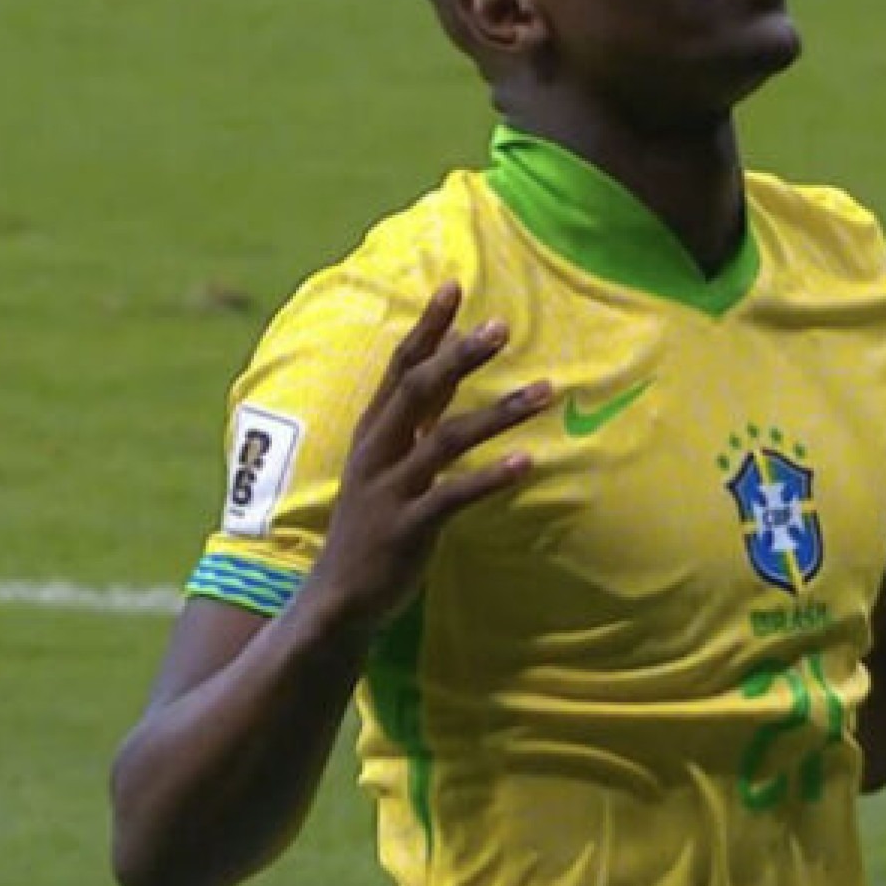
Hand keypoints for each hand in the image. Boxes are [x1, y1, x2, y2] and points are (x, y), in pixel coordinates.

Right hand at [304, 283, 550, 633]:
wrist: (338, 600)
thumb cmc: (373, 525)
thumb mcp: (388, 466)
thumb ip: (415, 423)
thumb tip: (444, 374)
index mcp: (373, 433)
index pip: (400, 367)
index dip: (427, 327)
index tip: (454, 286)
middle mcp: (378, 453)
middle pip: (419, 390)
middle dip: (460, 355)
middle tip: (503, 326)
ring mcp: (391, 490)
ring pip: (446, 438)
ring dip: (499, 411)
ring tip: (546, 391)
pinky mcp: (408, 528)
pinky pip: (453, 495)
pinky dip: (491, 477)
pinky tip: (527, 462)